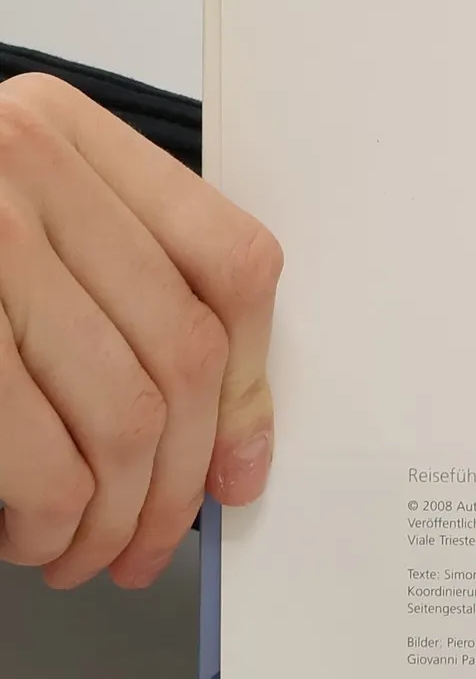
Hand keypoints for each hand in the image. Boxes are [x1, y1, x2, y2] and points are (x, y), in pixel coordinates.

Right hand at [0, 72, 281, 588]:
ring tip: (80, 546)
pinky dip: (50, 516)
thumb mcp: (16, 232)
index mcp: (62, 131)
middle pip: (184, 355)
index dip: (249, 385)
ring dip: (116, 514)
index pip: (227, 263)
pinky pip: (41, 454)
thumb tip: (230, 445)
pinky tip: (27, 529)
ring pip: (124, 413)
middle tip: (147, 541)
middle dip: (178, 481)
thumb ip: (121, 301)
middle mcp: (18, 162)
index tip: (235, 467)